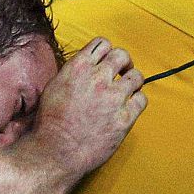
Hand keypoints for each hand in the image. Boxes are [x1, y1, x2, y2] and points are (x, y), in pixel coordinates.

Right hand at [35, 37, 146, 175]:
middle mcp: (98, 78)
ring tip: (129, 90)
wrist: (56, 150)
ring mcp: (114, 97)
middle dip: (124, 62)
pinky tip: (131, 107)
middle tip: (123, 71)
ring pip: (136, 76)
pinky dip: (138, 101)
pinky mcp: (125, 117)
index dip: (108, 51)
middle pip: (122, 55)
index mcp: (78, 67)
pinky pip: (142, 100)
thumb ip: (73, 72)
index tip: (109, 61)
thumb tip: (86, 66)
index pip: (102, 43)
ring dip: (133, 80)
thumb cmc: (51, 123)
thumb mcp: (54, 86)